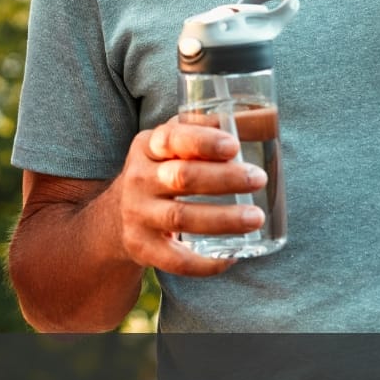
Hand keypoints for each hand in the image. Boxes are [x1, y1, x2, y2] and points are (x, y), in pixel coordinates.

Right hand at [115, 118, 266, 276]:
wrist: (116, 216)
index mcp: (148, 146)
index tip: (234, 146)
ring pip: (181, 218)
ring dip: (222, 219)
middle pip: (182, 178)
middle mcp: (139, 178)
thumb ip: (207, 128)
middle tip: (258, 179)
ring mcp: (138, 214)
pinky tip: (231, 257)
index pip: (172, 139)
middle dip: (224, 179)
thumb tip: (263, 117)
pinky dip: (205, 263)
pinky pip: (175, 260)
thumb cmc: (161, 171)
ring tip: (256, 217)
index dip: (202, 142)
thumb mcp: (172, 144)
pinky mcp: (142, 247)